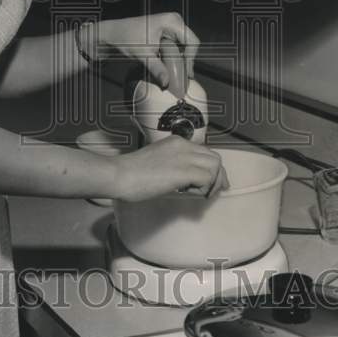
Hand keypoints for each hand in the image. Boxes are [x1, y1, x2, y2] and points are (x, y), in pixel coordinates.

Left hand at [84, 12, 199, 89]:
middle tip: (181, 78)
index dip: (191, 59)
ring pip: (183, 46)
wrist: (112, 33)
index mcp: (172, 21)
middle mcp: (174, 21)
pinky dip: (173, 58)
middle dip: (186, 61)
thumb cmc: (125, 38)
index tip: (185, 75)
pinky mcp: (166, 32)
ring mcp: (171, 26)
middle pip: (190, 44)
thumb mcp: (142, 55)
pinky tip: (167, 68)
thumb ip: (156, 69)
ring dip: (179, 61)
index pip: (192, 42)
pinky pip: (176, 46)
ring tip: (173, 74)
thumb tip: (167, 83)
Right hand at [112, 136, 226, 201]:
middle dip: (218, 175)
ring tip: (202, 194)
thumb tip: (188, 181)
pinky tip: (194, 194)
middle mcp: (183, 145)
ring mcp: (184, 157)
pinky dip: (205, 189)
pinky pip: (208, 179)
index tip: (211, 182)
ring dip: (213, 182)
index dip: (210, 168)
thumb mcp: (157, 162)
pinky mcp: (183, 171)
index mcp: (176, 142)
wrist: (120, 175)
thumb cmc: (131, 173)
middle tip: (214, 191)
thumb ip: (174, 166)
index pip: (204, 152)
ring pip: (215, 167)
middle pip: (214, 158)